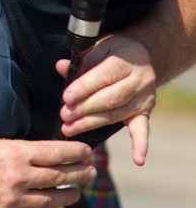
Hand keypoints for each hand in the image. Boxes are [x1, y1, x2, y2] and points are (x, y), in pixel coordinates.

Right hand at [0, 136, 95, 207]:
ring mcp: (11, 201)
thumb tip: (39, 153)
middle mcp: (17, 178)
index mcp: (14, 153)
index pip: (55, 152)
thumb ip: (17, 149)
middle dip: (78, 173)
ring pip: (50, 200)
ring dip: (68, 196)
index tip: (87, 151)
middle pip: (58, 176)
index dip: (74, 152)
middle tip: (91, 171)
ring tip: (77, 193)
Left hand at [56, 33, 155, 164]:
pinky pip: (143, 129)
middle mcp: (139, 80)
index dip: (84, 88)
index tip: (66, 98)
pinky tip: (138, 160)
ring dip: (92, 123)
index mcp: (126, 60)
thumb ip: (82, 60)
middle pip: (110, 99)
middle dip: (84, 109)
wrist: (140, 55)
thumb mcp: (99, 47)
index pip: (104, 76)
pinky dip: (141, 145)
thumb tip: (61, 67)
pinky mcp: (145, 112)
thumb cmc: (113, 51)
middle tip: (65, 116)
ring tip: (70, 129)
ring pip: (116, 114)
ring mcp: (144, 98)